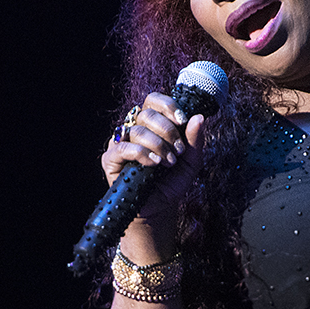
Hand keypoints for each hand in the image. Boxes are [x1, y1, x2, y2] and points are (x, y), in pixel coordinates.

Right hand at [100, 92, 205, 224]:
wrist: (159, 208)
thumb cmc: (172, 182)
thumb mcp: (191, 162)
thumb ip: (195, 140)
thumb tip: (199, 117)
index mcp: (152, 124)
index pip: (154, 100)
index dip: (168, 106)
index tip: (182, 120)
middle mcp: (134, 129)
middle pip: (147, 113)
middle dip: (167, 130)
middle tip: (178, 150)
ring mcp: (121, 143)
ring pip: (137, 130)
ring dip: (158, 145)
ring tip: (168, 162)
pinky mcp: (110, 159)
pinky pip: (123, 148)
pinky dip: (142, 153)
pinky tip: (154, 163)